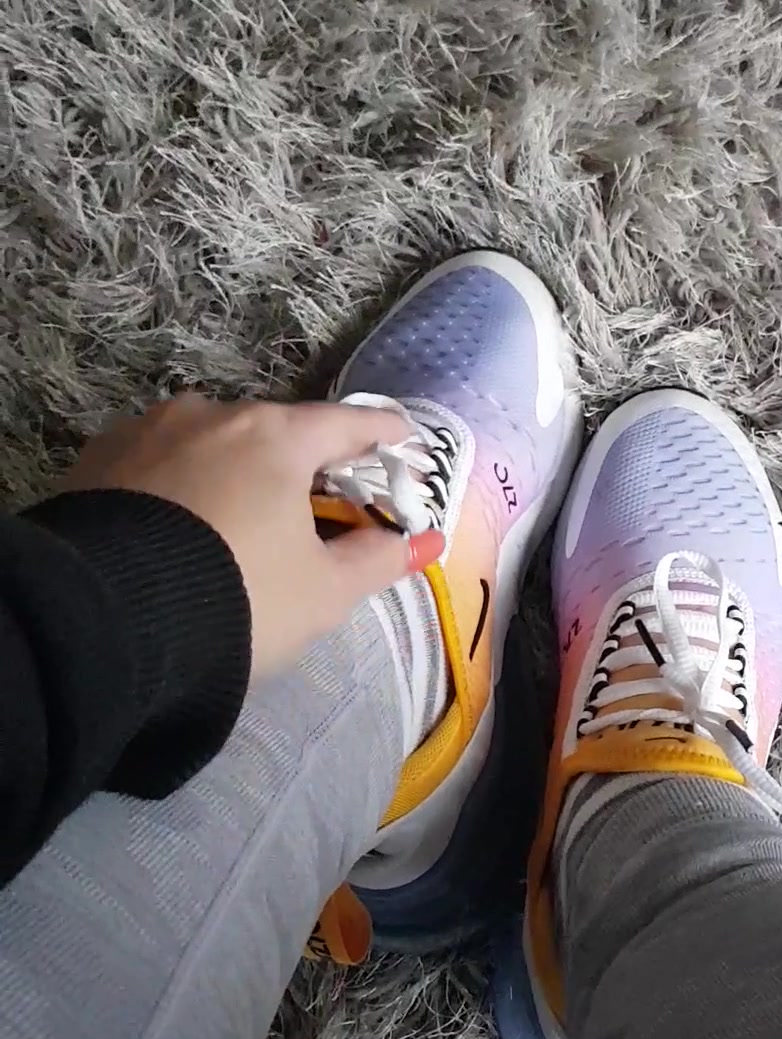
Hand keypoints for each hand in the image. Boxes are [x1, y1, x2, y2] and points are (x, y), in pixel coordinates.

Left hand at [64, 395, 445, 679]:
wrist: (104, 624)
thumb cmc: (237, 597)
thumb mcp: (323, 592)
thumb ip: (379, 559)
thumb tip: (429, 541)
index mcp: (278, 436)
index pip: (348, 423)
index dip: (384, 434)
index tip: (404, 443)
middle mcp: (214, 415)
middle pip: (278, 430)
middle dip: (303, 460)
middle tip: (319, 500)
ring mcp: (149, 430)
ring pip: (214, 441)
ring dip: (237, 469)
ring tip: (242, 516)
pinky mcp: (96, 458)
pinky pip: (160, 461)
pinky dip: (183, 482)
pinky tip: (183, 521)